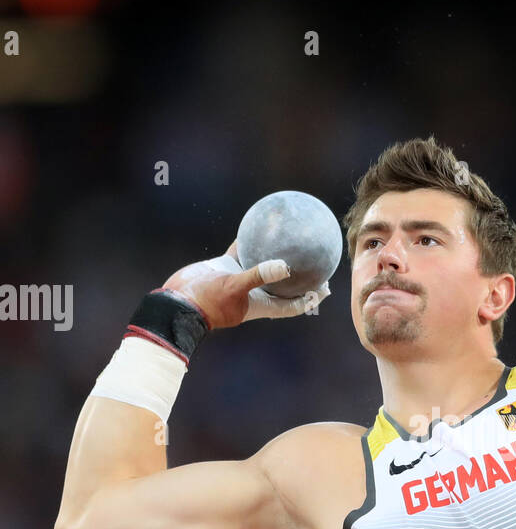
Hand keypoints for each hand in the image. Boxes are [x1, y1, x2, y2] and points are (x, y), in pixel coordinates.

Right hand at [161, 242, 328, 327]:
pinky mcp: (225, 267)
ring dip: (275, 255)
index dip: (311, 298)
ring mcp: (239, 280)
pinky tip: (257, 223)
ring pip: (263, 266)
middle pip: (284, 286)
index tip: (325, 288)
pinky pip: (242, 251)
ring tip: (291, 237)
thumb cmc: (206, 300)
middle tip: (316, 260)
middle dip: (300, 276)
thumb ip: (259, 275)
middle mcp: (253, 293)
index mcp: (261, 305)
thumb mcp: (234, 287)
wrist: (176, 302)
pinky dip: (250, 240)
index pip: (293, 305)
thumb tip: (285, 266)